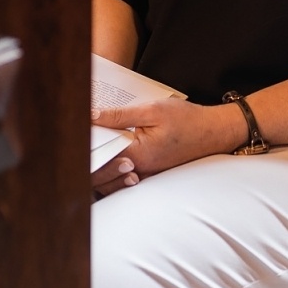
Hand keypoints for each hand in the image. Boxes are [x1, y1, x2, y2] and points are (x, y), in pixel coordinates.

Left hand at [89, 99, 244, 194]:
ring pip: (113, 177)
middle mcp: (141, 170)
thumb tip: (91, 115)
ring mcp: (147, 174)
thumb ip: (119, 115)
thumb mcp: (152, 110)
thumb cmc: (187, 119)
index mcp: (138, 155)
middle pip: (104, 172)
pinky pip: (126, 174)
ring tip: (87, 150)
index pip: (101, 157)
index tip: (72, 135)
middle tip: (74, 145)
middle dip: (88, 161)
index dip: (85, 147)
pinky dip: (114, 167)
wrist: (215, 132)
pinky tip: (108, 153)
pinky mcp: (152, 172)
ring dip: (99, 166)